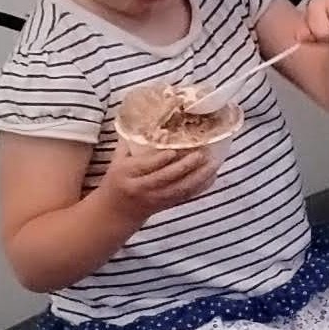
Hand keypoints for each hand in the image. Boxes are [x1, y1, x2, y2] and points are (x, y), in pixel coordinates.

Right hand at [104, 134, 222, 215]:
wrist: (115, 212)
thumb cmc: (117, 180)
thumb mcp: (117, 161)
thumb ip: (129, 142)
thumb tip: (142, 117)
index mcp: (126, 174)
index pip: (145, 166)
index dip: (160, 159)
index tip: (174, 150)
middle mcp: (141, 187)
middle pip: (165, 178)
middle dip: (185, 166)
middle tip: (201, 153)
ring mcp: (155, 198)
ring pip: (179, 189)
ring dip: (199, 177)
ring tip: (213, 163)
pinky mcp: (166, 205)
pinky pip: (186, 196)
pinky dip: (201, 186)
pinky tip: (212, 175)